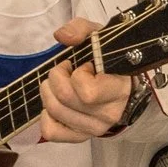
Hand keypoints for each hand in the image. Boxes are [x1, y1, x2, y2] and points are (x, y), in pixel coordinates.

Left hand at [38, 17, 134, 142]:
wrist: (120, 86)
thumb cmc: (108, 62)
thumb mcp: (99, 38)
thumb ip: (81, 30)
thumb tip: (62, 36)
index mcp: (119, 90)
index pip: (87, 92)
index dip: (77, 74)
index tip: (84, 66)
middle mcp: (109, 114)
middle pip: (64, 99)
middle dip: (55, 78)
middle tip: (64, 70)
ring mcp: (95, 128)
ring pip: (55, 112)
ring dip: (48, 92)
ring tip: (60, 83)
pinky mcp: (81, 136)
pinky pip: (51, 132)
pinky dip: (47, 116)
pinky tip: (56, 104)